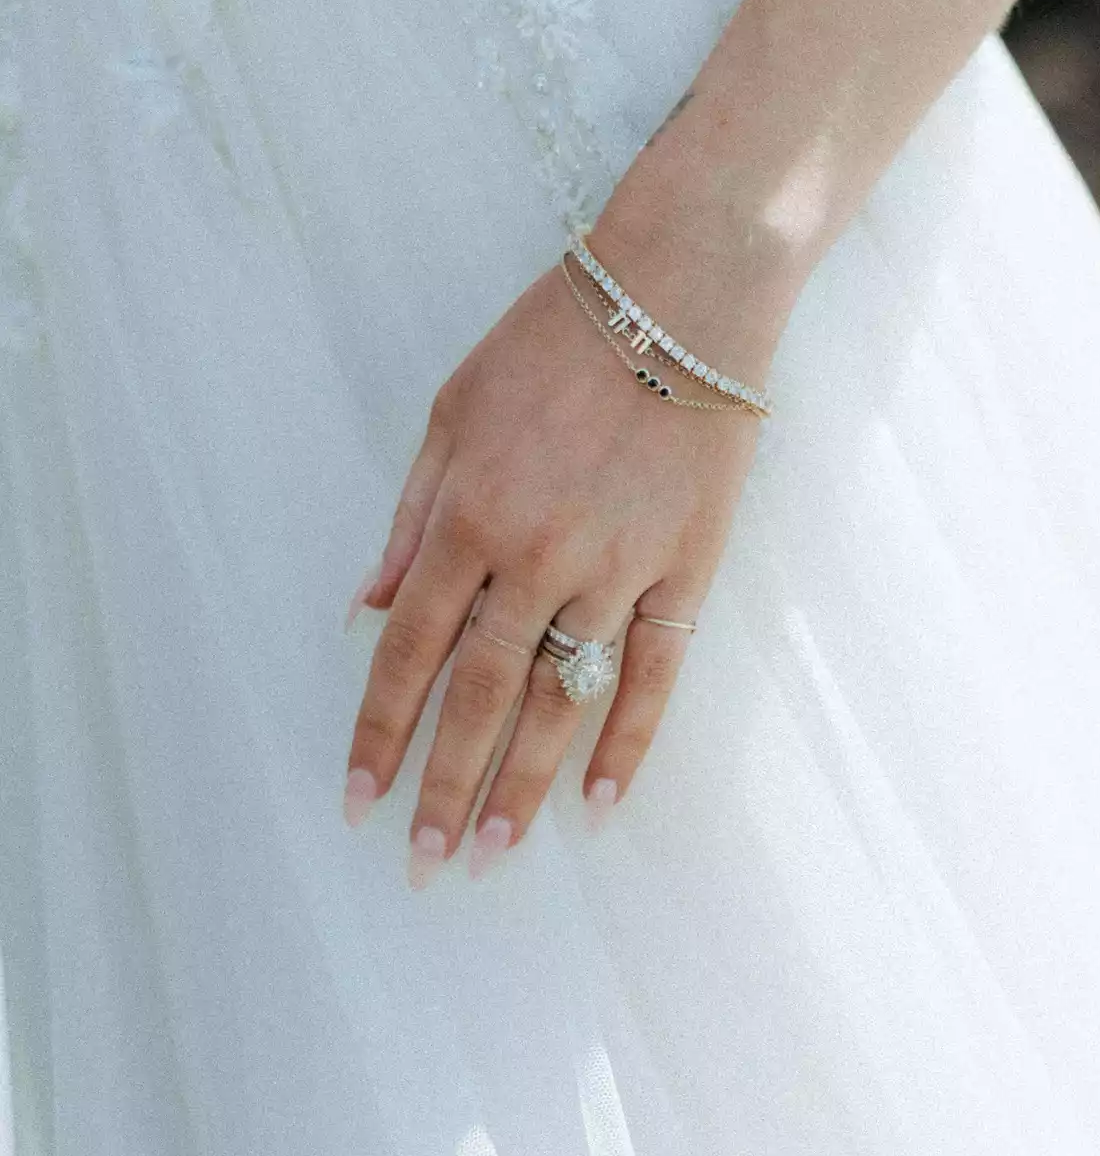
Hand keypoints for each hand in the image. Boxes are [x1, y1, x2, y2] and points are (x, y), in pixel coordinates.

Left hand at [342, 207, 785, 886]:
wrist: (682, 291)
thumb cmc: (556, 341)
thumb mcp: (453, 409)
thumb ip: (410, 518)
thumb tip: (366, 612)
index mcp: (469, 518)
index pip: (411, 654)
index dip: (380, 733)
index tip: (359, 800)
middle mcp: (537, 557)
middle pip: (482, 697)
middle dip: (444, 786)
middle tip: (422, 864)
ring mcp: (617, 570)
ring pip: (564, 700)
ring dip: (525, 786)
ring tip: (494, 852)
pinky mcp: (685, 572)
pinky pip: (656, 674)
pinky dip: (629, 742)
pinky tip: (602, 803)